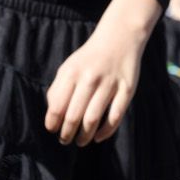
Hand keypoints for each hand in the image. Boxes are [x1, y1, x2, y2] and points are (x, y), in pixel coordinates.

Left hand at [44, 22, 144, 147]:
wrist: (120, 37)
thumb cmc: (89, 58)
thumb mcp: (69, 67)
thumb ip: (57, 89)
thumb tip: (52, 116)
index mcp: (72, 73)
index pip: (57, 106)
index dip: (52, 123)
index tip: (53, 130)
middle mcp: (90, 78)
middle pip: (74, 116)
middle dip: (67, 134)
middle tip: (65, 140)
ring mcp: (109, 84)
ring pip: (93, 119)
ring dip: (84, 136)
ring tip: (81, 141)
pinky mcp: (127, 89)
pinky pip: (115, 116)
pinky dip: (106, 131)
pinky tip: (98, 137)